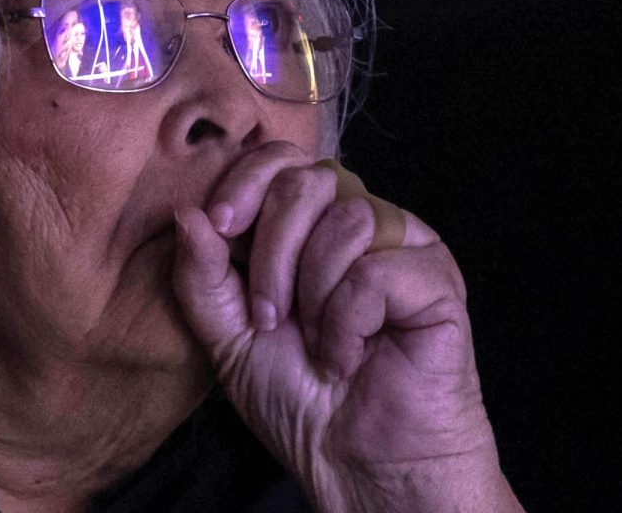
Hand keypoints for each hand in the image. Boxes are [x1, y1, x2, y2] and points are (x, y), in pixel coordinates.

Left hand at [171, 142, 522, 512]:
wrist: (355, 461)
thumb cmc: (298, 397)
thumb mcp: (226, 335)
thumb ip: (201, 275)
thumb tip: (185, 212)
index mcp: (310, 224)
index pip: (280, 160)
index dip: (244, 182)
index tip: (219, 225)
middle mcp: (358, 221)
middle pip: (307, 178)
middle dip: (271, 249)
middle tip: (268, 316)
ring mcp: (402, 245)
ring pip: (346, 217)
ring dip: (312, 290)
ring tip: (315, 341)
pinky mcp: (436, 277)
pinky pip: (379, 268)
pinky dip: (349, 319)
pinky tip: (349, 356)